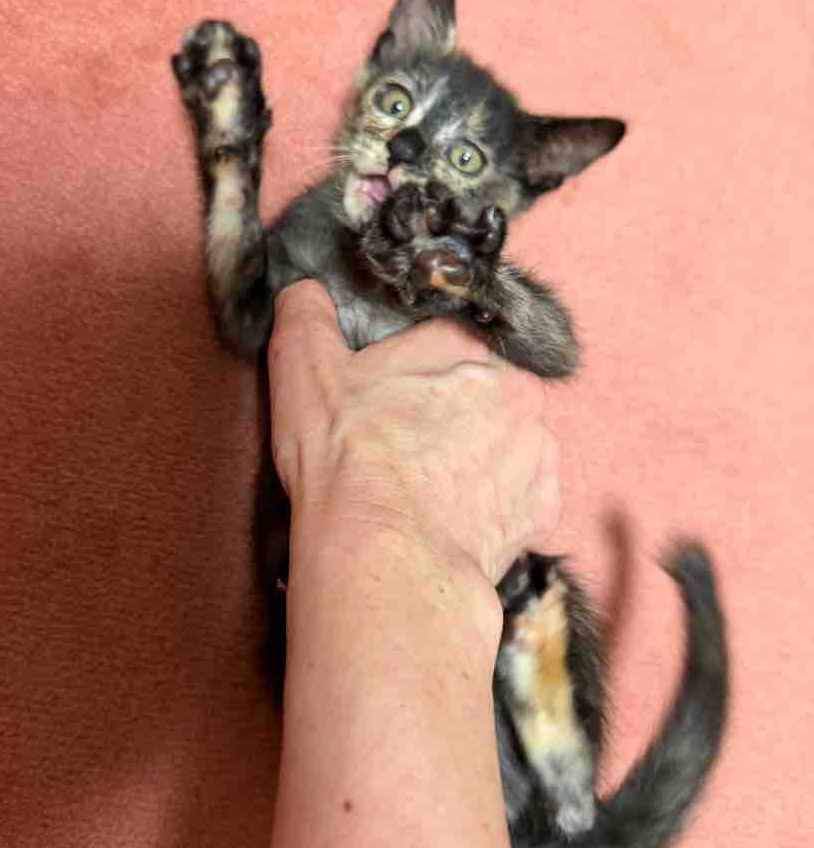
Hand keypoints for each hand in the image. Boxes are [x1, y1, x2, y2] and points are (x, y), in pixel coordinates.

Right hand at [268, 281, 559, 585]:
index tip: (385, 405)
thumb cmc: (347, 459)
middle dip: (450, 416)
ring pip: (508, 444)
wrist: (386, 554)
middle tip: (404, 450)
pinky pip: (522, 498)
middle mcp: (517, 390)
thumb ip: (306, 316)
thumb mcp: (304, 370)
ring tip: (427, 491)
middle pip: (483, 392)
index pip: (443, 342)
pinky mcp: (542, 510)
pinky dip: (495, 506)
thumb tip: (304, 293)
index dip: (409, 374)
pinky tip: (454, 518)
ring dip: (478, 459)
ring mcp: (537, 451)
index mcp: (465, 345)